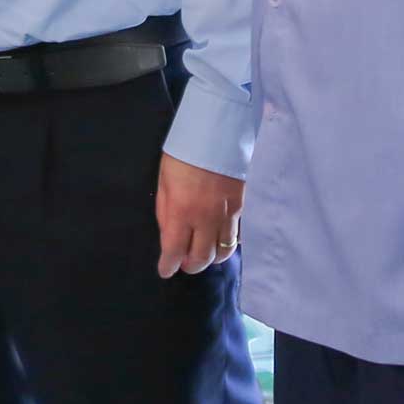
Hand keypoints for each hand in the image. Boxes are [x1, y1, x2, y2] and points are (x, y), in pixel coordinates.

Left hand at [155, 155, 244, 278]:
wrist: (214, 133)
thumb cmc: (182, 156)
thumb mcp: (163, 185)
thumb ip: (166, 215)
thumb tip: (169, 239)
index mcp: (182, 212)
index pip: (175, 251)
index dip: (169, 266)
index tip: (165, 270)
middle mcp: (205, 219)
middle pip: (202, 258)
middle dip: (190, 266)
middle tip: (183, 262)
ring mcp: (226, 214)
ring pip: (222, 252)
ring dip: (210, 257)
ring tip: (201, 250)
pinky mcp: (240, 207)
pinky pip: (235, 236)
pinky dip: (225, 243)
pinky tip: (217, 237)